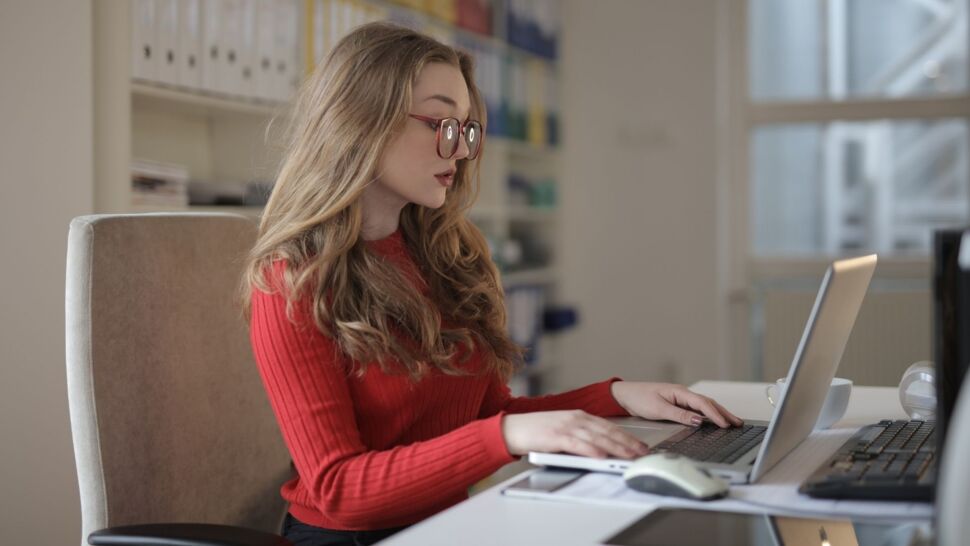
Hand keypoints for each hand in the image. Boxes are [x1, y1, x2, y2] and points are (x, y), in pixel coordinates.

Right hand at [501, 410, 651, 458]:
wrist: (513, 428)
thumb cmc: (536, 431)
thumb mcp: (563, 429)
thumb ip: (581, 436)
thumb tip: (601, 450)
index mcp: (579, 415)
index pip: (608, 426)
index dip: (626, 436)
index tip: (639, 445)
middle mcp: (575, 418)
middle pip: (607, 431)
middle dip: (627, 443)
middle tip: (642, 453)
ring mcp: (566, 426)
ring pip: (597, 438)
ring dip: (616, 448)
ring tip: (629, 456)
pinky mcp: (555, 436)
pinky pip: (578, 444)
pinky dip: (591, 450)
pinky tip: (601, 456)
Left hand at [610, 382, 743, 427]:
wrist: (625, 396)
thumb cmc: (639, 399)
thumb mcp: (659, 409)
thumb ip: (679, 415)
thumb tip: (698, 420)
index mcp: (679, 392)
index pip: (702, 403)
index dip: (715, 415)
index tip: (726, 424)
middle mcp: (682, 393)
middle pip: (708, 403)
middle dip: (723, 413)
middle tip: (738, 423)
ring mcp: (680, 398)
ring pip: (703, 406)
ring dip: (718, 413)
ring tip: (732, 421)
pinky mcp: (677, 404)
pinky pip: (696, 409)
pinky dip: (707, 414)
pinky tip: (713, 420)